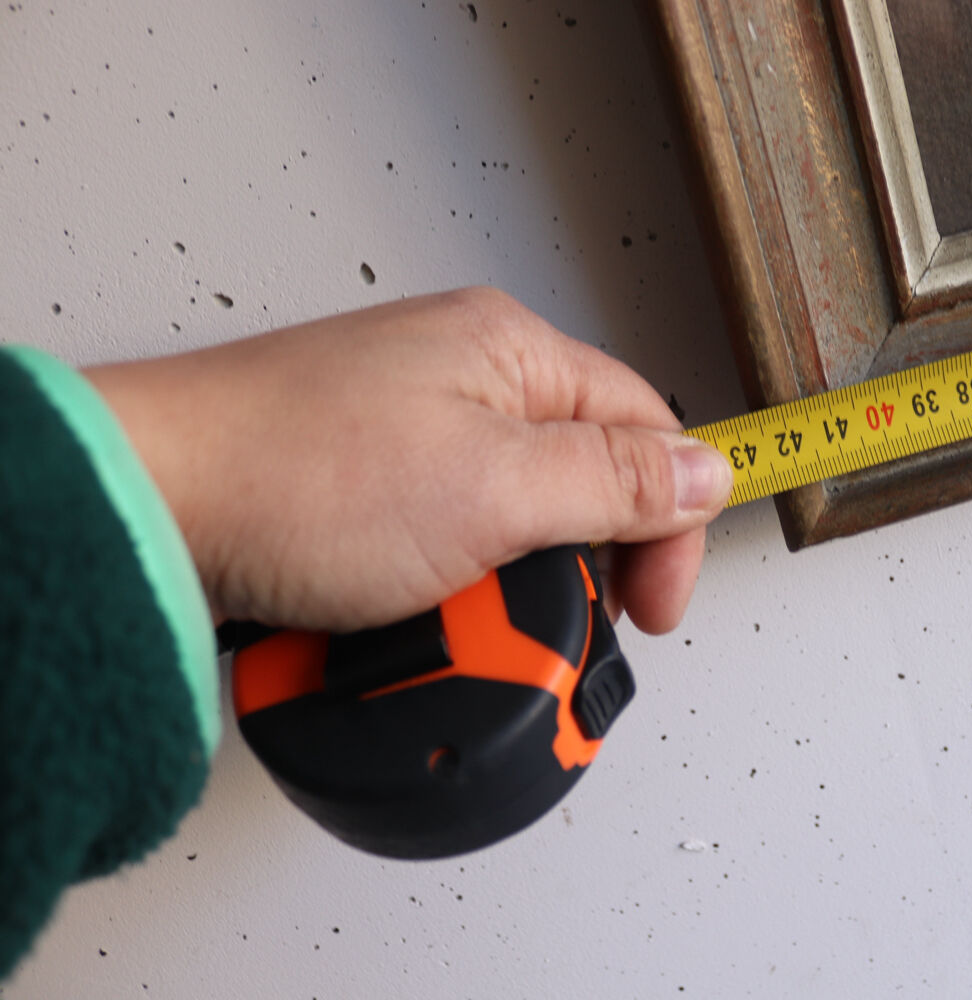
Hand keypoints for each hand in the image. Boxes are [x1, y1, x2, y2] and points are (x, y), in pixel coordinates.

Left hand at [85, 288, 732, 633]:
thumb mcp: (496, 489)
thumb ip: (615, 482)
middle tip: (545, 617)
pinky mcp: (366, 485)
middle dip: (578, 563)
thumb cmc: (295, 475)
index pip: (645, 428)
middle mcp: (465, 377)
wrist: (150, 506)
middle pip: (582, 477)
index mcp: (512, 352)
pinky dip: (444, 586)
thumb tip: (707, 472)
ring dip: (503, 585)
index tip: (651, 607)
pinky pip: (447, 540)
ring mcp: (412, 431)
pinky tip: (415, 610)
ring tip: (458, 615)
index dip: (669, 522)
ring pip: (514, 521)